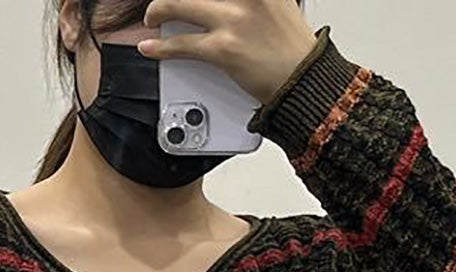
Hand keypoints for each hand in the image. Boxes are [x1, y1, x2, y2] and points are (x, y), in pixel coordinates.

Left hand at [138, 0, 318, 105]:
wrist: (305, 79)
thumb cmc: (294, 47)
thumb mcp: (277, 3)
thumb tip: (225, 2)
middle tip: (165, 2)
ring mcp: (234, 20)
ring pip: (179, 5)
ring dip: (159, 10)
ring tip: (153, 17)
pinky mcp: (224, 49)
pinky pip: (182, 45)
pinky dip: (161, 47)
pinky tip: (151, 46)